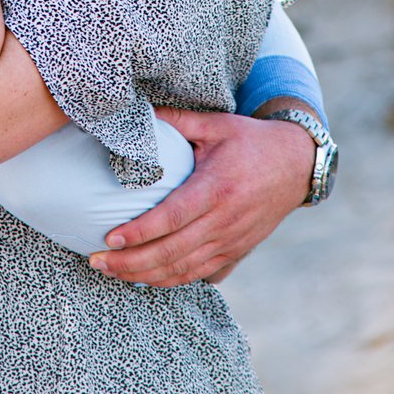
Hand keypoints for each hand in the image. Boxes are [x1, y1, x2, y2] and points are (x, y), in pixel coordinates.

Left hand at [88, 108, 313, 287]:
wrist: (296, 164)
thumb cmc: (250, 140)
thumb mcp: (215, 124)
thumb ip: (176, 120)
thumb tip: (135, 112)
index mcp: (215, 188)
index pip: (171, 218)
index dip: (139, 233)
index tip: (109, 239)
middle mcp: (224, 221)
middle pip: (172, 253)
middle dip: (131, 263)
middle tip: (96, 262)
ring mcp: (232, 241)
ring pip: (183, 270)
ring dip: (146, 276)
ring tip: (112, 272)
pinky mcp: (236, 252)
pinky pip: (199, 275)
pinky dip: (171, 281)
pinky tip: (145, 278)